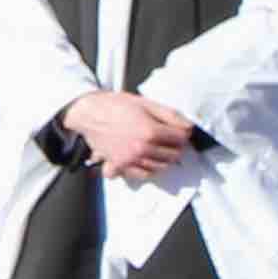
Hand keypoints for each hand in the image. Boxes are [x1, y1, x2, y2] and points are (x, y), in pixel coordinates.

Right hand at [63, 89, 198, 181]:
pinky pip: (142, 175)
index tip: (181, 131)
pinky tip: (147, 160)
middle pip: (173, 155)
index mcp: (151, 132)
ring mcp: (131, 160)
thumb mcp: (146, 103)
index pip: (181, 139)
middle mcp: (142, 149)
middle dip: (176, 147)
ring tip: (160, 149)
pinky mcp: (120, 166)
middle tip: (172, 140)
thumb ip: (170, 115)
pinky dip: (148, 170)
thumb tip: (188, 126)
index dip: (184, 134)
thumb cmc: (116, 105)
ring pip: (160, 167)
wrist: (89, 113)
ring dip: (165, 159)